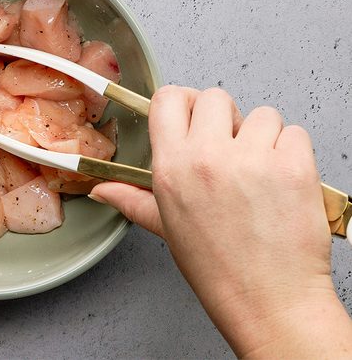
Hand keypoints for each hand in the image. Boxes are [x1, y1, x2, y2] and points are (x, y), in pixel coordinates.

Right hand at [90, 86, 351, 356]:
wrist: (269, 300)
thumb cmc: (219, 268)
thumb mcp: (167, 227)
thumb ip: (132, 199)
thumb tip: (102, 190)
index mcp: (172, 167)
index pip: (169, 99)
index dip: (183, 103)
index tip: (192, 115)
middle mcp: (208, 157)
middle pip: (215, 97)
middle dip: (224, 118)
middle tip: (229, 149)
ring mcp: (252, 159)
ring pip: (261, 114)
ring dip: (262, 136)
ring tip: (259, 172)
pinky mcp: (294, 166)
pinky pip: (295, 132)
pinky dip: (293, 151)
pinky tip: (282, 180)